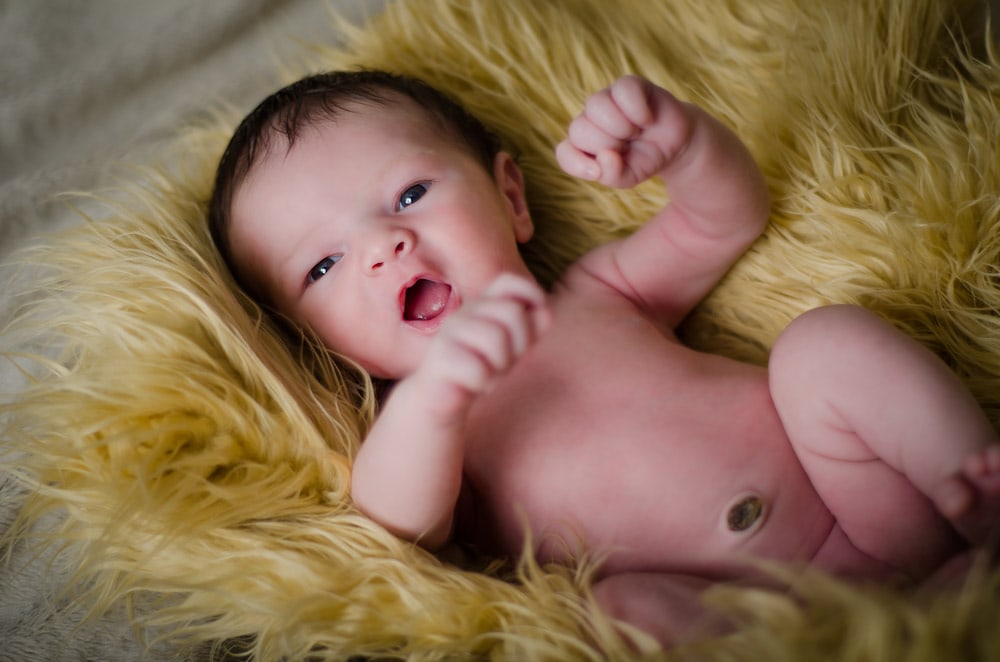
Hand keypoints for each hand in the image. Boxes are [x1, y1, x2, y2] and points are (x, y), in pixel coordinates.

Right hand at [414, 273, 549, 418]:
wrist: (439, 399)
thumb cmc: (480, 366)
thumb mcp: (512, 345)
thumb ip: (532, 326)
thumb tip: (545, 310)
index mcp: (482, 305)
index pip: (508, 281)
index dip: (530, 294)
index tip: (533, 319)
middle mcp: (465, 312)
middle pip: (512, 312)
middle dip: (519, 344)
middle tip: (504, 361)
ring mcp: (449, 333)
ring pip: (495, 339)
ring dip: (499, 367)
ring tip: (488, 373)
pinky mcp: (439, 358)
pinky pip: (478, 369)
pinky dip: (483, 383)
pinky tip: (473, 384)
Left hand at [556, 75, 693, 188]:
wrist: (675, 144)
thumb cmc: (645, 159)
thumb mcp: (628, 178)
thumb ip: (612, 175)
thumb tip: (605, 156)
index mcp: (583, 145)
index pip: (564, 152)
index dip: (577, 164)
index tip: (597, 174)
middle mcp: (589, 119)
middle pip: (579, 130)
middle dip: (608, 145)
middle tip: (628, 147)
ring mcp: (607, 99)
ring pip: (596, 106)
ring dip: (621, 127)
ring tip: (635, 132)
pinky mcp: (628, 85)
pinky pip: (623, 91)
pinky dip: (638, 110)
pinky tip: (647, 119)